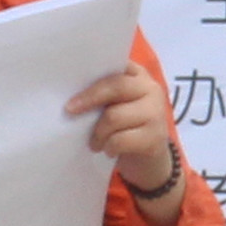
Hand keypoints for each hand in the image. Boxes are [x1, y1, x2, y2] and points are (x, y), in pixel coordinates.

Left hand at [65, 62, 174, 191]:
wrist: (150, 161)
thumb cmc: (126, 128)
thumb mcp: (116, 105)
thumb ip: (104, 94)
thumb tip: (71, 94)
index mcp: (138, 75)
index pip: (115, 64)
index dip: (93, 72)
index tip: (69, 81)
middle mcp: (151, 89)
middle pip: (116, 86)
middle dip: (89, 99)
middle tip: (70, 110)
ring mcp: (155, 112)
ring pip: (114, 116)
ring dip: (98, 133)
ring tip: (94, 142)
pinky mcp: (155, 137)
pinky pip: (120, 140)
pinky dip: (109, 147)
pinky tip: (109, 150)